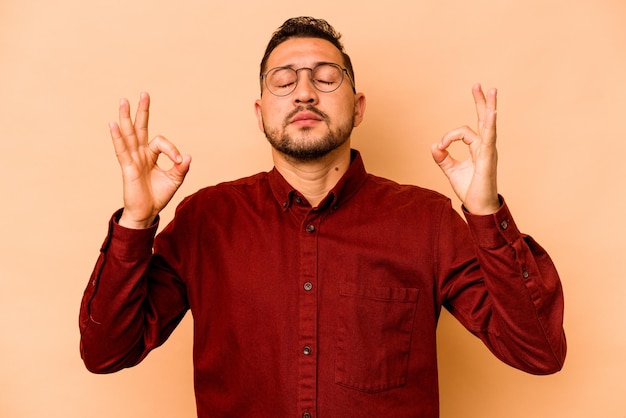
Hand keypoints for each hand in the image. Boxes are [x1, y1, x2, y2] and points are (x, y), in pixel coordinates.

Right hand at [109, 93, 190, 228]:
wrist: (147, 213)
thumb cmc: (158, 196)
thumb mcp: (174, 180)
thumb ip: (181, 168)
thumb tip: (188, 157)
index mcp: (151, 155)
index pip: (161, 142)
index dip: (172, 150)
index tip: (180, 162)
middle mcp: (140, 153)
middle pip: (140, 128)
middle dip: (142, 111)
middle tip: (144, 94)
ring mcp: (132, 159)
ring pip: (129, 134)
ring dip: (126, 117)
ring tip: (124, 100)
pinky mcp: (127, 167)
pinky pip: (121, 150)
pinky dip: (117, 137)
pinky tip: (113, 123)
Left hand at [431, 84, 499, 214]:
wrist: (478, 207)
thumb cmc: (469, 189)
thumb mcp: (451, 170)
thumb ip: (442, 157)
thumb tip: (433, 145)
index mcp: (477, 148)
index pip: (463, 132)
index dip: (448, 137)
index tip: (440, 147)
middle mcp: (485, 146)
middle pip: (483, 119)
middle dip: (480, 102)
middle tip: (478, 85)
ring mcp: (489, 151)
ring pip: (488, 125)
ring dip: (489, 106)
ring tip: (491, 90)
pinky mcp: (488, 158)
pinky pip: (489, 138)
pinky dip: (490, 125)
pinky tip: (492, 113)